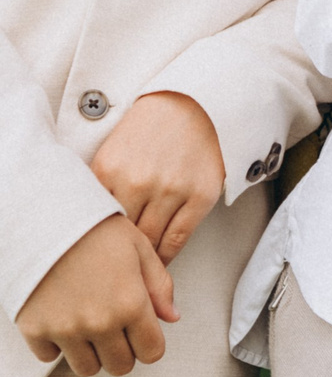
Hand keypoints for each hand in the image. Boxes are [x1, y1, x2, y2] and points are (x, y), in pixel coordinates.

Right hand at [14, 214, 177, 375]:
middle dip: (124, 352)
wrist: (44, 221)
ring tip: (92, 330)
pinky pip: (51, 357)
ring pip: (87, 369)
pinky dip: (58, 346)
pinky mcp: (35, 330)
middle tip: (119, 332)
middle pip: (121, 366)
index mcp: (131, 304)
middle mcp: (100, 323)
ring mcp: (65, 329)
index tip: (143, 334)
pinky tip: (64, 322)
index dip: (150, 345)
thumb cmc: (95, 229)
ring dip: (93, 354)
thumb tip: (172, 317)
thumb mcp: (139, 249)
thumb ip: (159, 286)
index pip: (151, 352)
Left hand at [88, 91, 223, 262]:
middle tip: (110, 273)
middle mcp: (138, 182)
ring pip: (150, 242)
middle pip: (121, 236)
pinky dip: (167, 254)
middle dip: (116, 256)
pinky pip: (179, 238)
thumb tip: (85, 230)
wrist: (190, 103)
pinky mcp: (200, 195)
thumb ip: (98, 189)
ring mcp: (172, 189)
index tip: (91, 259)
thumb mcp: (110, 154)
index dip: (92, 245)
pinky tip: (159, 260)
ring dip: (142, 259)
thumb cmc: (146, 131)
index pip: (94, 223)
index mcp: (108, 171)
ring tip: (134, 270)